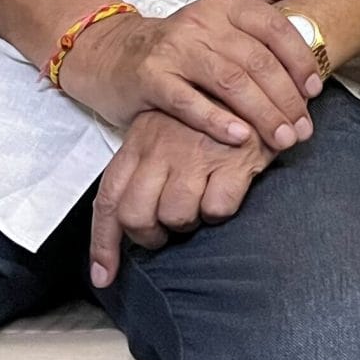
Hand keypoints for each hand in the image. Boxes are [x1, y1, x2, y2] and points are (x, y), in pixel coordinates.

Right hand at [56, 0, 321, 149]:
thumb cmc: (181, 42)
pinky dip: (218, 120)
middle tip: (303, 130)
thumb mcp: (222, 12)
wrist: (111, 55)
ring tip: (282, 139)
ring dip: (262, 114)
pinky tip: (240, 138)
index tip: (315, 91)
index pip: (273, 27)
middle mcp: (200, 22)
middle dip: (286, 98)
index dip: (299, 60)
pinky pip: (189, 101)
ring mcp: (173, 50)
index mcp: (223, 6)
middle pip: (256, 61)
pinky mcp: (150, 78)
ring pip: (230, 82)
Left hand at [89, 110, 269, 286]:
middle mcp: (160, 149)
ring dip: (189, 222)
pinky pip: (216, 209)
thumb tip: (124, 221)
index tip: (105, 276)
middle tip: (168, 231)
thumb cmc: (207, 115)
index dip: (103, 244)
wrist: (255, 83)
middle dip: (151, 236)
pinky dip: (220, 211)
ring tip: (202, 202)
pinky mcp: (232, 160)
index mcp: (138, 142)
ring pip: (176, 216)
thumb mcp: (163, 131)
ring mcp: (195, 154)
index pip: (109, 200)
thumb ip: (143, 167)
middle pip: (136, 216)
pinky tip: (228, 189)